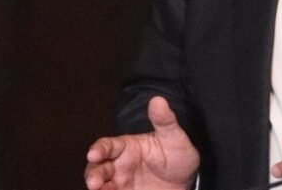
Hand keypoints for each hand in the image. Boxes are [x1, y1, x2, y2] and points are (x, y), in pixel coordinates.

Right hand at [84, 96, 200, 189]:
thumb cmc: (178, 156)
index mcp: (127, 147)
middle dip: (93, 174)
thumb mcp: (174, 138)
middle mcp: (119, 165)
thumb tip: (158, 100)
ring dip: (97, 188)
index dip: (98, 149)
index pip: (107, 146)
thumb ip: (164, 121)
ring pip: (100, 185)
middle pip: (98, 168)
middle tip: (94, 182)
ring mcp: (121, 182)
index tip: (93, 155)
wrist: (187, 182)